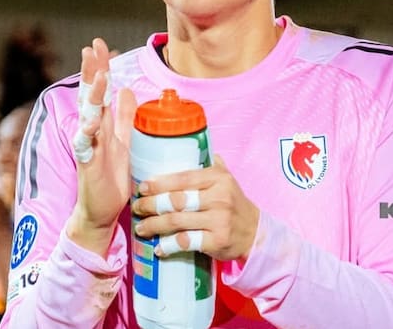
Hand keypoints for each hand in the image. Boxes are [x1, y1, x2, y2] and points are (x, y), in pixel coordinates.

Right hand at [66, 37, 136, 254]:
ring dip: (93, 95)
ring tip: (98, 75)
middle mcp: (93, 131)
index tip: (101, 44)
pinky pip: (86, 146)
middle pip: (91, 95)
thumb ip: (124, 116)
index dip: (101, 67)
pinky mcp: (88, 164)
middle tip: (91, 48)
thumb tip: (128, 90)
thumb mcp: (123, 141)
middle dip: (91, 71)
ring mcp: (89, 146)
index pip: (102, 89)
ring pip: (88, 116)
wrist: (100, 210)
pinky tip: (90, 122)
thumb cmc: (110, 176)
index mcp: (103, 124)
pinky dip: (87, 134)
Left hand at [131, 154, 259, 261]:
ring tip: (141, 227)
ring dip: (155, 225)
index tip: (142, 187)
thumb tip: (188, 145)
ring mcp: (219, 220)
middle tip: (137, 207)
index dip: (159, 183)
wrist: (255, 232)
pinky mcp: (217, 241)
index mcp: (218, 178)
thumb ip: (210, 164)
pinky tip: (159, 247)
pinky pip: (187, 242)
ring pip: (178, 222)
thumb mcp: (227, 179)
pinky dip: (170, 245)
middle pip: (177, 200)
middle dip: (151, 204)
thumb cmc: (234, 203)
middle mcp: (219, 198)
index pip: (183, 178)